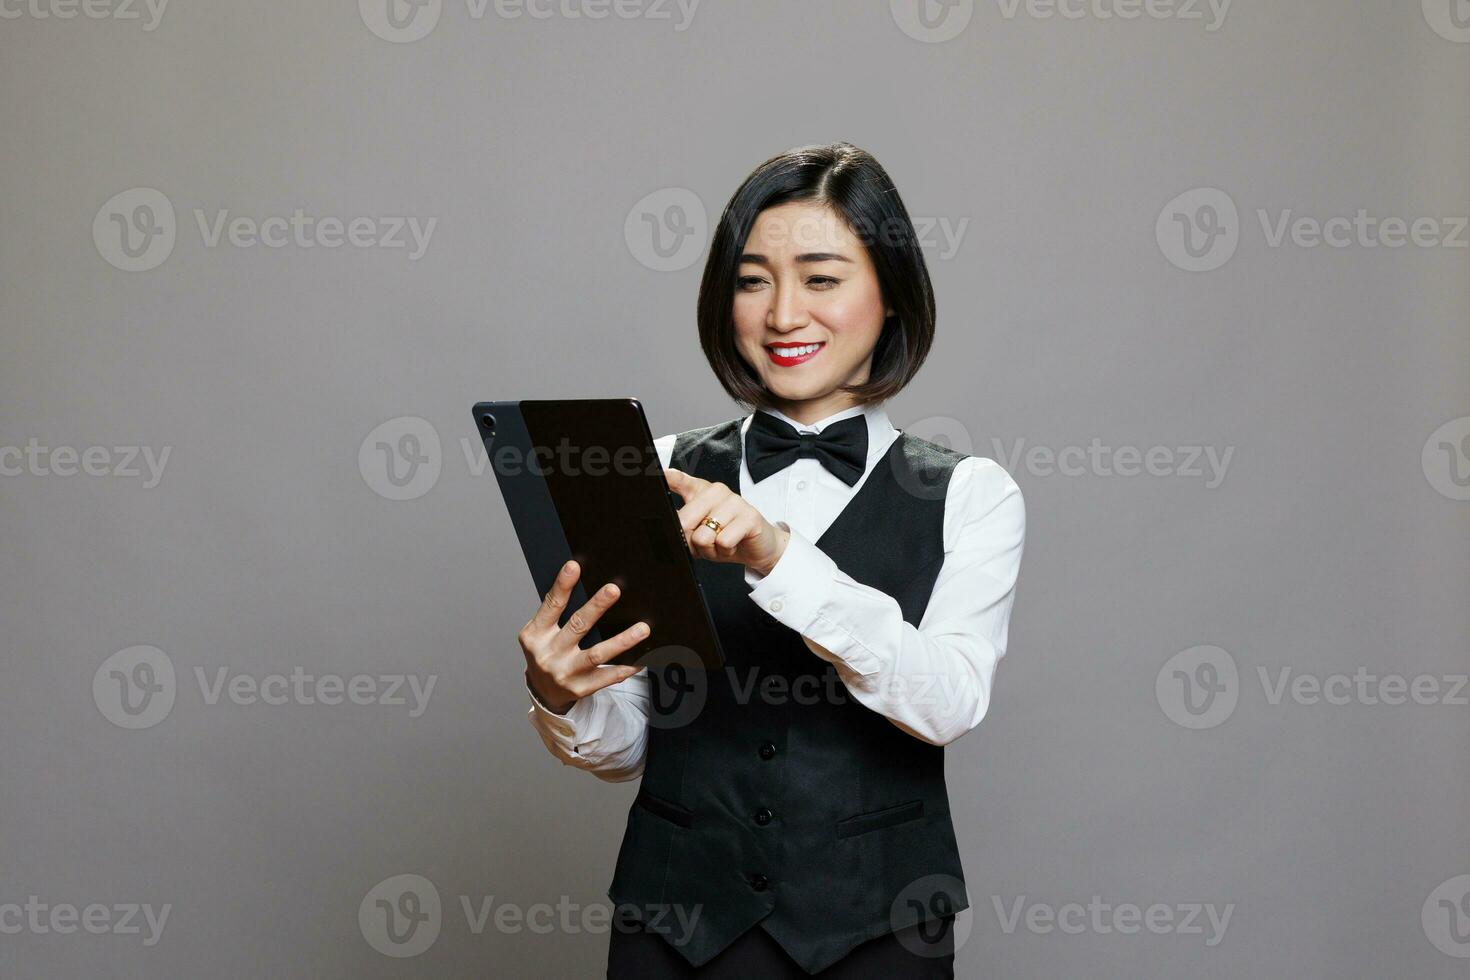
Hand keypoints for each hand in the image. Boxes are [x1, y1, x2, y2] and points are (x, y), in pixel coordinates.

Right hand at [518, 560, 647, 714]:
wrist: (543, 691)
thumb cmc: (547, 652)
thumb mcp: (542, 632)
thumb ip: (557, 613)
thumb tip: (586, 585)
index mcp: (536, 634)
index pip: (551, 605)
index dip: (562, 585)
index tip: (574, 566)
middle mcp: (548, 653)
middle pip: (577, 626)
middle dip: (596, 606)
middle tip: (614, 590)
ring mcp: (564, 672)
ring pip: (596, 654)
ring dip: (622, 641)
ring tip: (642, 629)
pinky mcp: (580, 688)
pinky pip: (608, 676)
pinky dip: (626, 667)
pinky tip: (641, 658)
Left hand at [665, 467, 789, 575]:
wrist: (757, 546)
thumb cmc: (725, 536)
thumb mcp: (699, 531)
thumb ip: (683, 527)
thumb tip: (671, 530)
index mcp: (701, 491)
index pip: (681, 481)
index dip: (670, 478)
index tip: (662, 474)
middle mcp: (717, 491)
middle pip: (685, 522)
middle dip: (691, 543)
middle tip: (706, 544)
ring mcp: (735, 501)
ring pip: (704, 536)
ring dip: (711, 550)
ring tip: (722, 544)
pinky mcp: (749, 516)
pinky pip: (724, 542)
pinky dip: (726, 551)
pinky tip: (734, 544)